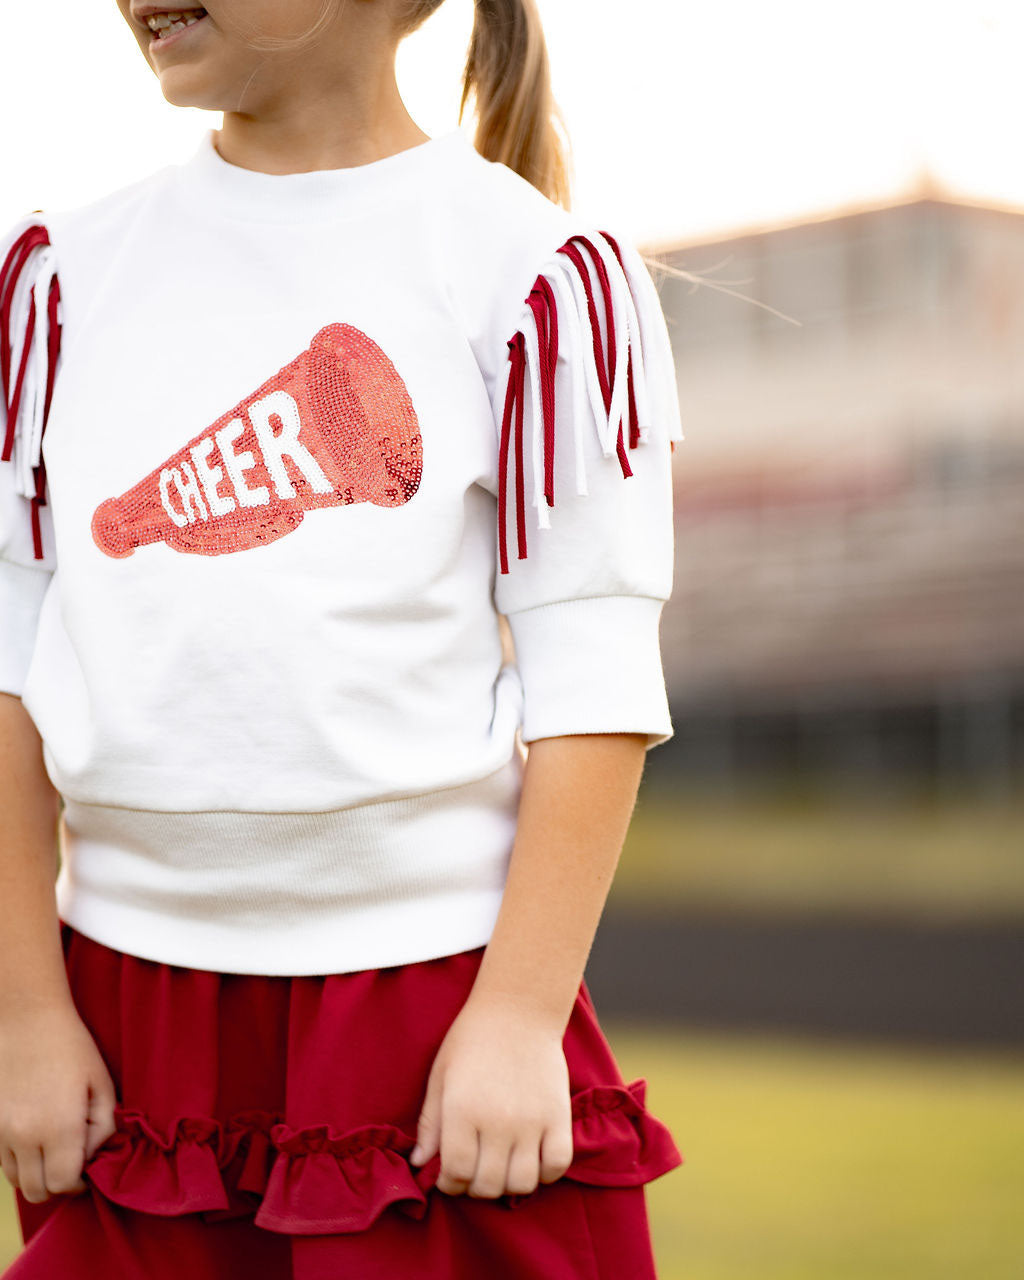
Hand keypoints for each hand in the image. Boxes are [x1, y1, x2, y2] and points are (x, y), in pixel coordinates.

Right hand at [0, 1001, 117, 1202]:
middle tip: (72, 1165)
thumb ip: (104, 1127)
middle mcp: (24, 1136)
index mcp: (58, 1127)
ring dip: (36, 1176)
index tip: (87, 1171)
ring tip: (54, 1153)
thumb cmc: (71, 1048)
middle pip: (37, 1192)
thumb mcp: (102, 1083)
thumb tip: (93, 1156)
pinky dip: (19, 1162)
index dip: (78, 1184)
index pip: (62, 1184)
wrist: (27, 1020)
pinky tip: (36, 1140)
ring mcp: (1, 1131)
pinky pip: (2, 1160)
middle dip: (57, 1186)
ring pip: (16, 1181)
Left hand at [408, 995, 573, 1198]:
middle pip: (488, 1185)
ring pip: (522, 1183)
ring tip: (501, 1167)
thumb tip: (421, 1164)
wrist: (517, 1008)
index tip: (449, 1176)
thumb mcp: (440, 1075)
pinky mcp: (559, 1116)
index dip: (449, 1184)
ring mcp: (532, 1121)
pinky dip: (545, 1173)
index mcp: (463, 1110)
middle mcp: (498, 1121)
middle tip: (474, 1172)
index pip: (455, 1173)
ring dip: (508, 1185)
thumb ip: (430, 1123)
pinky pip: (557, 1165)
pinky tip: (532, 1159)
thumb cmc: (472, 1039)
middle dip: (475, 1187)